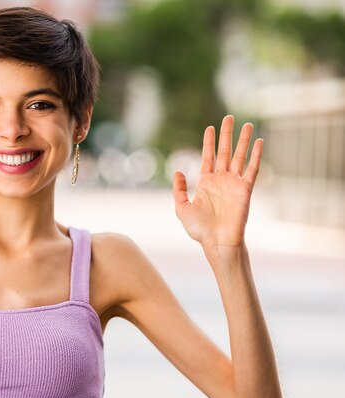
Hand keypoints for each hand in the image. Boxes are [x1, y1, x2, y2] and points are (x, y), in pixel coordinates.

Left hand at [172, 115, 262, 247]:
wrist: (217, 242)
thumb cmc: (199, 229)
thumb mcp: (182, 208)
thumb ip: (179, 190)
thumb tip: (177, 171)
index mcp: (206, 182)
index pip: (208, 157)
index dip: (209, 142)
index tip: (210, 127)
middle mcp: (221, 180)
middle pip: (224, 151)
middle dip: (227, 134)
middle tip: (229, 117)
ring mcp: (234, 183)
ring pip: (239, 156)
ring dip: (243, 140)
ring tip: (247, 124)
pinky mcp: (245, 189)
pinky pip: (252, 169)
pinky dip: (256, 155)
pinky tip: (258, 142)